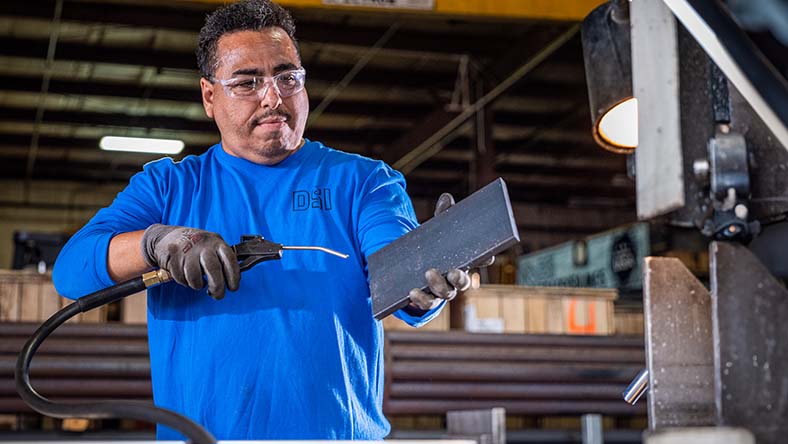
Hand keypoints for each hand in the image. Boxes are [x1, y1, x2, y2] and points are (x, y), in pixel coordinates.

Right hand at [141, 224, 239, 299]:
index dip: (233, 276)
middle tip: (218, 295)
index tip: (233, 288)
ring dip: (198, 285)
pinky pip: (180, 277)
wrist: (169, 236)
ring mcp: (187, 250)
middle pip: (213, 269)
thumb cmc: (197, 246)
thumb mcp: (213, 247)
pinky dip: (184, 282)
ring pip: (194, 275)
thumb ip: (222, 260)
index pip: (229, 259)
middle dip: (217, 287)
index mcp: (217, 242)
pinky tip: (187, 277)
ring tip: (199, 284)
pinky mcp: (173, 256)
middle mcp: (203, 244)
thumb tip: (233, 281)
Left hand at [406, 193, 492, 310]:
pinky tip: (412, 291)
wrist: (416, 271)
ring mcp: (443, 292)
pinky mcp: (428, 300)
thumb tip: (446, 198)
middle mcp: (457, 280)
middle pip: (464, 282)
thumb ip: (443, 216)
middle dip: (460, 278)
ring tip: (429, 273)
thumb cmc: (434, 248)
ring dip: (438, 285)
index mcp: (464, 262)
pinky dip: (420, 298)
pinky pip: (426, 303)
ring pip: (446, 294)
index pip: (481, 261)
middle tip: (454, 271)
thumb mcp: (438, 232)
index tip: (489, 256)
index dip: (486, 259)